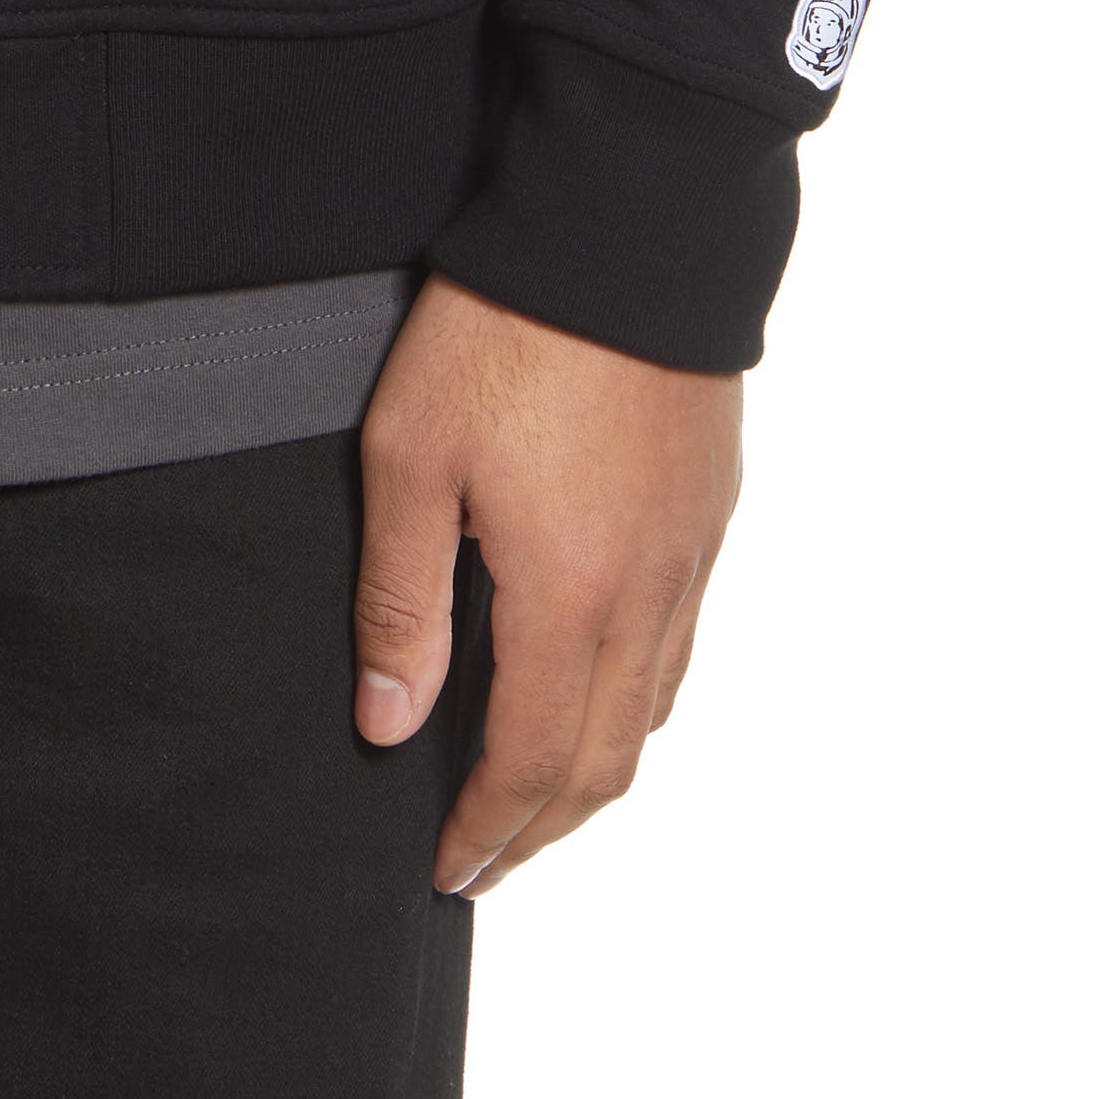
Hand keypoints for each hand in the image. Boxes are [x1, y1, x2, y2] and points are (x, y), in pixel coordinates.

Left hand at [353, 272, 740, 896]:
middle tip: (486, 862)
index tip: (446, 871)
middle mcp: (646, 595)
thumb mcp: (411, 456)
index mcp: (568, 597)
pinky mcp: (709, 506)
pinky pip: (682, 643)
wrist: (626, 227)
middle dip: (542, 828)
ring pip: (655, 708)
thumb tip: (390, 724)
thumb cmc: (503, 332)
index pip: (528, 761)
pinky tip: (602, 686)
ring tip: (537, 796)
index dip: (486, 830)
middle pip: (605, 761)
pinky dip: (639, 701)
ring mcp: (691, 553)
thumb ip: (402, 601)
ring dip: (595, 773)